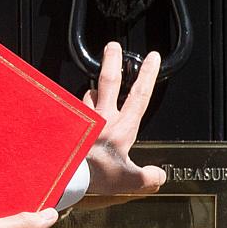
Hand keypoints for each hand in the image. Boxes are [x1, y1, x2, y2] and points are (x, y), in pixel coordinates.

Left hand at [82, 42, 166, 196]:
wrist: (67, 177)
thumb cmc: (94, 177)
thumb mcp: (128, 180)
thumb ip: (146, 177)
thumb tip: (159, 175)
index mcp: (121, 129)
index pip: (139, 95)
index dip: (148, 75)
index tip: (152, 58)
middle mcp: (102, 118)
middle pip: (109, 82)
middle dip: (113, 61)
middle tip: (113, 47)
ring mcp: (83, 119)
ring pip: (89, 96)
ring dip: (92, 91)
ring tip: (94, 91)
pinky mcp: (67, 123)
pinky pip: (73, 111)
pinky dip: (75, 110)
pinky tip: (73, 115)